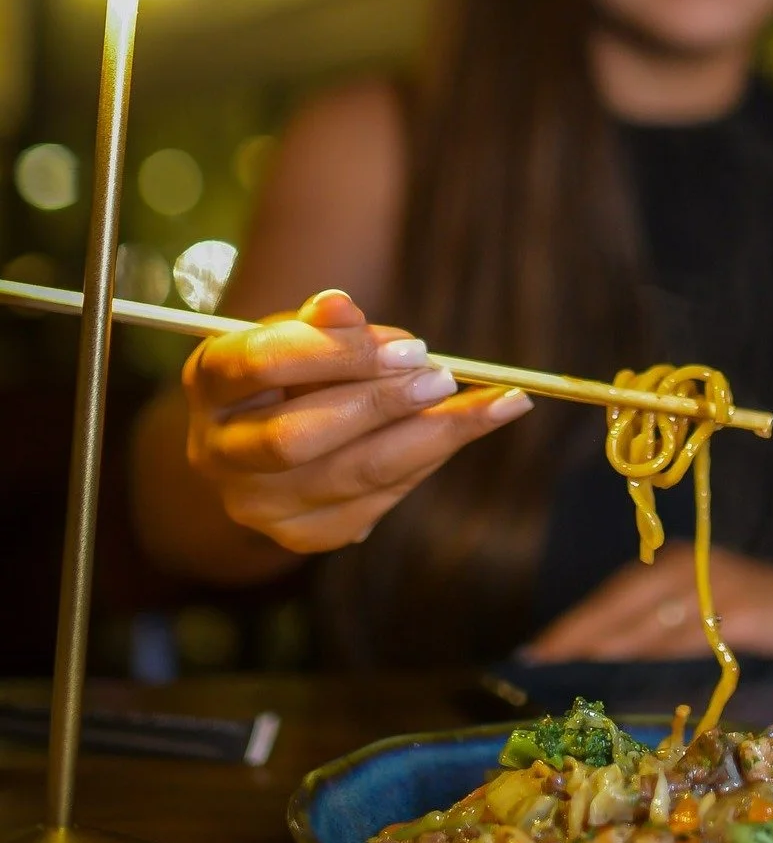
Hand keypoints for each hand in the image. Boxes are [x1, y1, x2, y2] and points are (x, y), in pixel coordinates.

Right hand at [182, 288, 532, 552]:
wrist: (270, 434)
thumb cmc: (295, 366)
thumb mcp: (302, 330)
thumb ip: (323, 322)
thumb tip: (341, 305)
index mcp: (209, 380)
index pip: (263, 364)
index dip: (340, 354)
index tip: (413, 346)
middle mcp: (216, 452)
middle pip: (298, 437)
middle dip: (382, 405)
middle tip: (447, 376)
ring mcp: (254, 504)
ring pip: (350, 477)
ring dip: (428, 438)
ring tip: (492, 404)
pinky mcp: (299, 537)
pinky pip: (374, 503)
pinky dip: (423, 464)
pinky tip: (460, 433)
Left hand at [520, 541, 772, 660]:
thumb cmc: (760, 615)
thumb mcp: (701, 617)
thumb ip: (657, 629)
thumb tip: (599, 656)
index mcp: (676, 560)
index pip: (615, 591)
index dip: (576, 621)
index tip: (537, 648)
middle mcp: (690, 565)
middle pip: (623, 601)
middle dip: (579, 633)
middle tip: (540, 660)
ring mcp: (716, 585)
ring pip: (651, 620)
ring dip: (609, 645)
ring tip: (572, 667)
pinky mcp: (741, 611)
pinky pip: (690, 635)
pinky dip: (657, 651)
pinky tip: (631, 666)